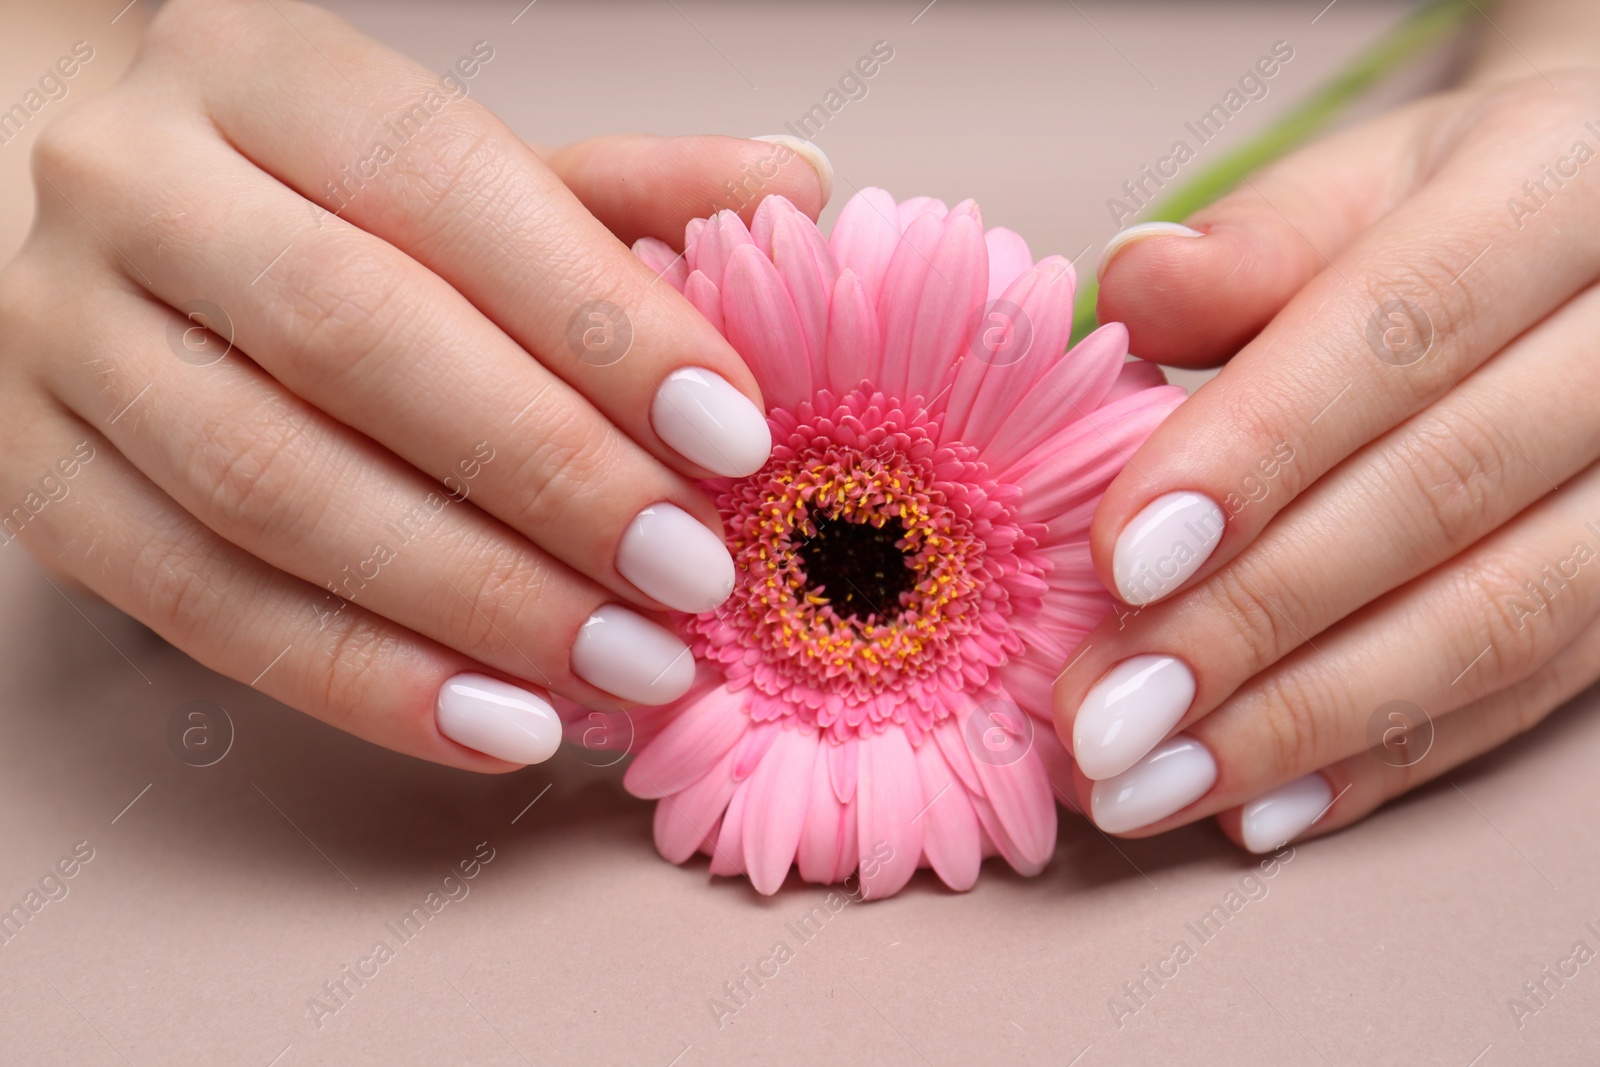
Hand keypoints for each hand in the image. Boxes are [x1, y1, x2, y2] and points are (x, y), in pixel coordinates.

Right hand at [0, 0, 826, 769]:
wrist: (56, 203)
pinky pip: (197, 604)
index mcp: (259, 74)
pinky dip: (359, 680)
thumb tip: (792, 188)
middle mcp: (135, 189)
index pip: (447, 186)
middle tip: (689, 574)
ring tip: (620, 669)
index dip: (599, 320)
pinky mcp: (30, 476)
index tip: (732, 432)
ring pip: (270, 489)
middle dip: (546, 475)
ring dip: (470, 602)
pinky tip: (496, 724)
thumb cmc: (301, 192)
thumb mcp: (447, 159)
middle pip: (354, 341)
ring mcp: (58, 338)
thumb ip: (614, 187)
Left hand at [1053, 63, 1599, 851]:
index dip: (1257, 452)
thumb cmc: (1448, 210)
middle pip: (1443, 496)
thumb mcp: (1363, 181)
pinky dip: (1386, 758)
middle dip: (1253, 621)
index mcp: (1560, 189)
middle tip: (1101, 717)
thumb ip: (1255, 239)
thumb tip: (1131, 283)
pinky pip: (1529, 691)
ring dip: (1304, 724)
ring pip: (1499, 620)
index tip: (1118, 560)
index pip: (1400, 329)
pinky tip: (1261, 809)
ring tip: (1149, 786)